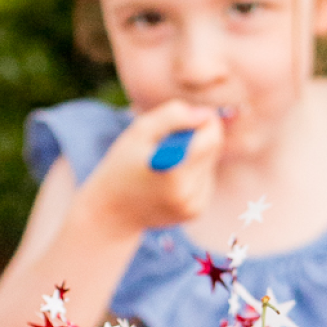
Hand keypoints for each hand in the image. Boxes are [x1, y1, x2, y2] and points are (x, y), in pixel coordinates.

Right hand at [72, 98, 223, 238]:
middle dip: (198, 137)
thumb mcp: (139, 132)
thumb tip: (206, 114)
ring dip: (194, 156)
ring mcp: (192, 206)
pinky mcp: (194, 212)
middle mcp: (187, 193)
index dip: (206, 122)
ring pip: (210, 165)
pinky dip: (193, 174)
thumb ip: (173, 116)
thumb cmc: (122, 165)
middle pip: (214, 149)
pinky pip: (205, 181)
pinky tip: (171, 178)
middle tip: (172, 139)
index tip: (191, 118)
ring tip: (167, 163)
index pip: (212, 137)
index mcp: (173, 172)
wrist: (113, 212)